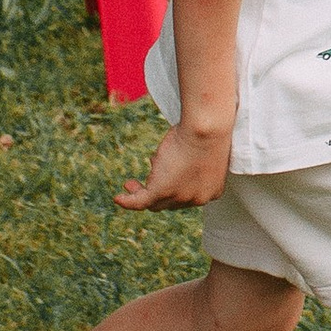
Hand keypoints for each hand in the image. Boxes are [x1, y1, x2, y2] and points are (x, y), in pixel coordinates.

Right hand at [116, 120, 232, 209]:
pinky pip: (141, 201)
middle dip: (159, 188)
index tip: (168, 165)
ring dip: (141, 193)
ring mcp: (179, 198)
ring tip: (131, 183)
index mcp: (212, 190)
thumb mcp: (206, 146)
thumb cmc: (210, 129)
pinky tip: (119, 198)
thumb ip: (196, 157)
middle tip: (149, 173)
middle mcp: (196, 199)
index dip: (176, 181)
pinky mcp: (161, 191)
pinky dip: (129, 201)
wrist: (207, 128)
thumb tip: (182, 151)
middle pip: (172, 200)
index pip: (189, 193)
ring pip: (155, 202)